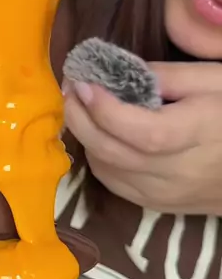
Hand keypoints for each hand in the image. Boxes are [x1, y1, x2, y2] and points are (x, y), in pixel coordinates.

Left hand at [64, 62, 221, 214]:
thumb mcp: (217, 80)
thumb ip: (169, 76)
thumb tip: (120, 71)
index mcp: (200, 134)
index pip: (142, 132)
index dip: (106, 109)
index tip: (84, 81)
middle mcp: (179, 172)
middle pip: (114, 154)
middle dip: (81, 119)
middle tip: (71, 89)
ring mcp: (168, 195)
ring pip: (108, 172)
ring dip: (85, 139)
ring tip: (81, 108)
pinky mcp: (161, 206)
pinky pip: (116, 186)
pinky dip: (99, 160)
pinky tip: (99, 137)